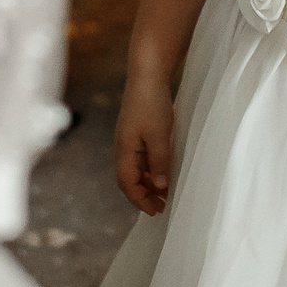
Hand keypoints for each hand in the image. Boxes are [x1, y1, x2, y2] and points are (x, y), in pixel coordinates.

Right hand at [113, 77, 176, 215]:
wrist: (147, 75)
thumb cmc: (152, 104)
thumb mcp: (160, 136)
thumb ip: (160, 162)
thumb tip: (161, 186)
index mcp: (124, 150)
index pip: (127, 184)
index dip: (140, 200)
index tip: (156, 211)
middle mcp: (122, 147)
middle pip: (128, 180)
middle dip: (143, 196)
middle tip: (162, 207)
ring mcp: (128, 140)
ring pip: (135, 170)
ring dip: (147, 184)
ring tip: (164, 194)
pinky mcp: (136, 133)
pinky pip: (140, 159)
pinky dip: (149, 171)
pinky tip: (162, 173)